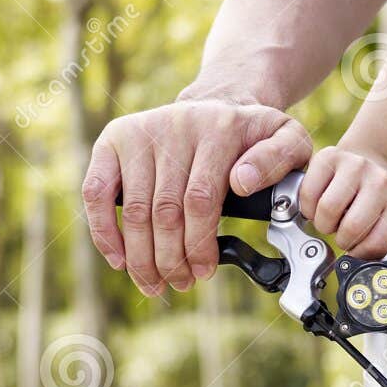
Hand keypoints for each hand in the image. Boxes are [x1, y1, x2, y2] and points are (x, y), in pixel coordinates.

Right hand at [82, 97, 311, 296]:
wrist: (219, 104)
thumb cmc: (254, 136)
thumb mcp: (289, 139)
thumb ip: (280, 158)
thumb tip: (241, 181)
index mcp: (220, 127)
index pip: (201, 199)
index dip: (199, 244)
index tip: (205, 271)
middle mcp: (176, 125)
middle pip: (164, 210)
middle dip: (171, 258)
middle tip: (180, 282)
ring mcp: (141, 131)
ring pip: (133, 210)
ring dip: (141, 257)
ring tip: (155, 283)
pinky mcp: (114, 139)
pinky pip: (97, 192)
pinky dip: (105, 232)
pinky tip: (120, 260)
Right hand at [299, 145, 386, 256]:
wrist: (371, 164)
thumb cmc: (378, 204)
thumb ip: (385, 253)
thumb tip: (373, 277)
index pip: (375, 245)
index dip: (359, 254)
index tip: (356, 249)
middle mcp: (381, 181)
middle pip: (350, 228)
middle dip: (341, 239)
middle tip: (343, 233)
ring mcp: (356, 165)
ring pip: (327, 210)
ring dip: (323, 223)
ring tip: (332, 219)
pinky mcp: (330, 156)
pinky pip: (308, 193)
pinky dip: (308, 207)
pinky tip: (318, 204)